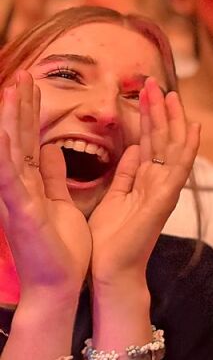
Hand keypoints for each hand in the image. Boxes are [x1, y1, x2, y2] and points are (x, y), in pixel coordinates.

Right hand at [0, 72, 89, 299]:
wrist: (59, 284)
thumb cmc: (60, 247)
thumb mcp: (58, 201)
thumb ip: (51, 176)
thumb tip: (47, 149)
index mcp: (30, 184)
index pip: (28, 140)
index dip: (28, 113)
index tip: (32, 84)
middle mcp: (18, 188)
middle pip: (17, 139)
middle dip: (19, 107)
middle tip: (23, 75)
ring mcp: (16, 199)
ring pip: (10, 152)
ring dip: (11, 120)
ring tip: (12, 89)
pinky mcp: (22, 211)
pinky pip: (13, 178)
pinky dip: (7, 153)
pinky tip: (7, 132)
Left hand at [88, 78, 199, 287]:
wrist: (110, 269)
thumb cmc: (110, 239)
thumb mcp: (114, 196)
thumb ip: (126, 172)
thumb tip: (133, 148)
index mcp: (146, 179)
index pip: (150, 140)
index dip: (148, 115)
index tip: (144, 91)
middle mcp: (159, 180)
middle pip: (163, 137)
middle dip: (159, 109)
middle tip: (155, 82)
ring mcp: (166, 189)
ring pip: (173, 146)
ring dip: (171, 119)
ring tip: (169, 94)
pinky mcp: (166, 199)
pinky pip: (180, 168)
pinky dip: (188, 148)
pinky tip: (192, 128)